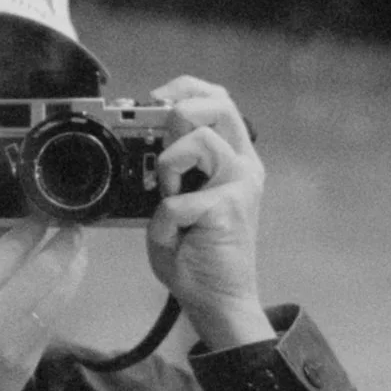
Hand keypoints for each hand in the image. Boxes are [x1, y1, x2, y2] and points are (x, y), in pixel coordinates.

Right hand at [0, 203, 88, 390]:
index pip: (11, 247)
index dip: (33, 225)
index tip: (43, 211)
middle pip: (47, 267)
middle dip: (67, 242)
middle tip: (74, 225)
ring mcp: (18, 342)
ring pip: (60, 293)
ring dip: (73, 268)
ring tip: (77, 249)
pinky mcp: (30, 363)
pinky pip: (52, 320)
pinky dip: (60, 297)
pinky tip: (59, 285)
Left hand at [147, 77, 273, 350]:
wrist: (219, 301)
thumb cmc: (198, 254)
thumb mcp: (181, 200)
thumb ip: (172, 170)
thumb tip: (146, 143)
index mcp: (234, 159)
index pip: (220, 100)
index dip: (186, 89)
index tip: (157, 100)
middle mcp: (244, 166)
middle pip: (220, 104)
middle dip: (181, 112)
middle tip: (164, 143)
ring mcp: (239, 186)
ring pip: (198, 140)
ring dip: (169, 166)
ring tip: (170, 196)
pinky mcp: (227, 209)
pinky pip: (175, 200)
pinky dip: (162, 223)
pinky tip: (173, 238)